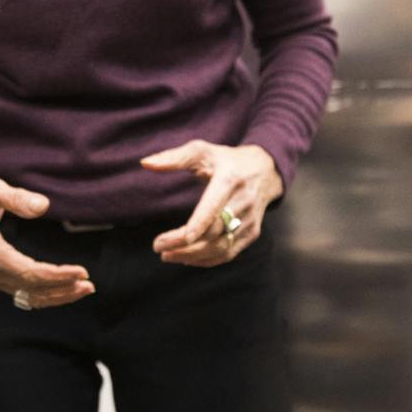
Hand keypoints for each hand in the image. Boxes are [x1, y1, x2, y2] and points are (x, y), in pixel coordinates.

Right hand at [0, 178, 93, 308]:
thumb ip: (15, 197)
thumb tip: (44, 206)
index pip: (28, 272)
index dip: (57, 275)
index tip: (81, 271)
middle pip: (31, 288)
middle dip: (63, 288)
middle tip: (90, 283)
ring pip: (28, 296)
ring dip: (57, 295)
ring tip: (84, 289)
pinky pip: (23, 293)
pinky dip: (45, 294)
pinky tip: (64, 290)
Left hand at [143, 141, 282, 266]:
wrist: (265, 170)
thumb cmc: (226, 160)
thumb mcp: (201, 151)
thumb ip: (173, 157)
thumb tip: (145, 163)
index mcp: (230, 179)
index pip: (213, 207)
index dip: (197, 225)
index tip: (175, 238)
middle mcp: (244, 202)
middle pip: (213, 232)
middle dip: (183, 244)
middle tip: (157, 246)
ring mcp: (250, 220)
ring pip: (221, 247)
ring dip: (192, 256)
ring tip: (167, 255)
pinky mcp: (252, 233)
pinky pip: (229, 253)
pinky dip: (206, 260)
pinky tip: (186, 259)